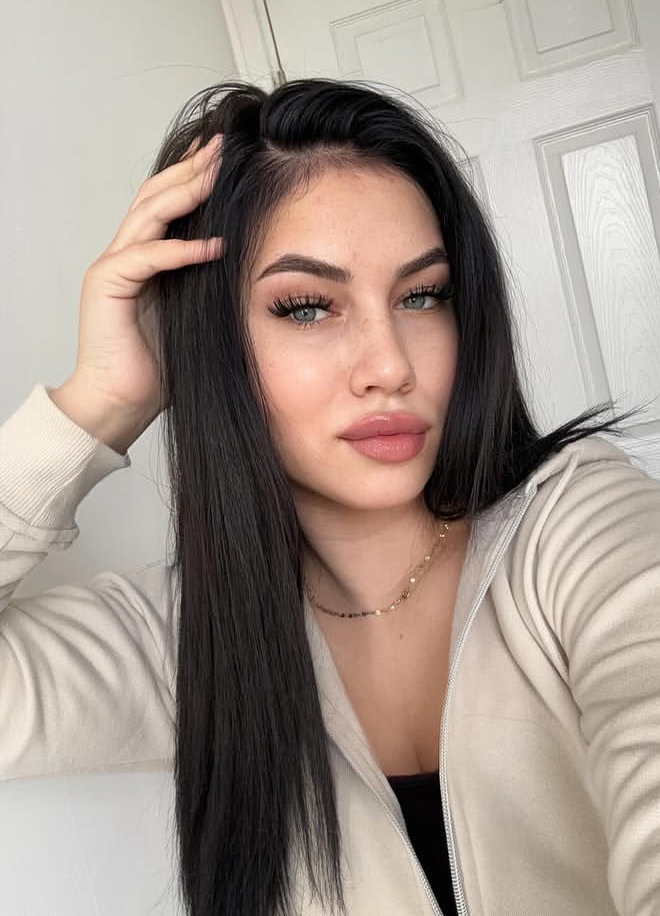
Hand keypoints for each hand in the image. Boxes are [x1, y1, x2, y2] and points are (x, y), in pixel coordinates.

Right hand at [68, 134, 223, 427]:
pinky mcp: (107, 284)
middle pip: (155, 196)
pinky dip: (181, 250)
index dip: (192, 177)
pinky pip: (148, 256)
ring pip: (148, 214)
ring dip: (184, 192)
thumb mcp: (195, 313)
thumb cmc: (159, 367)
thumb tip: (245, 261)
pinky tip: (213, 245)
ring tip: (215, 174)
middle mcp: (126, 254)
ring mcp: (113, 266)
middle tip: (220, 147)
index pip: (166, 204)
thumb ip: (207, 282)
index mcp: (145, 259)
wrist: (122, 402)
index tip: (223, 157)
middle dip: (189, 169)